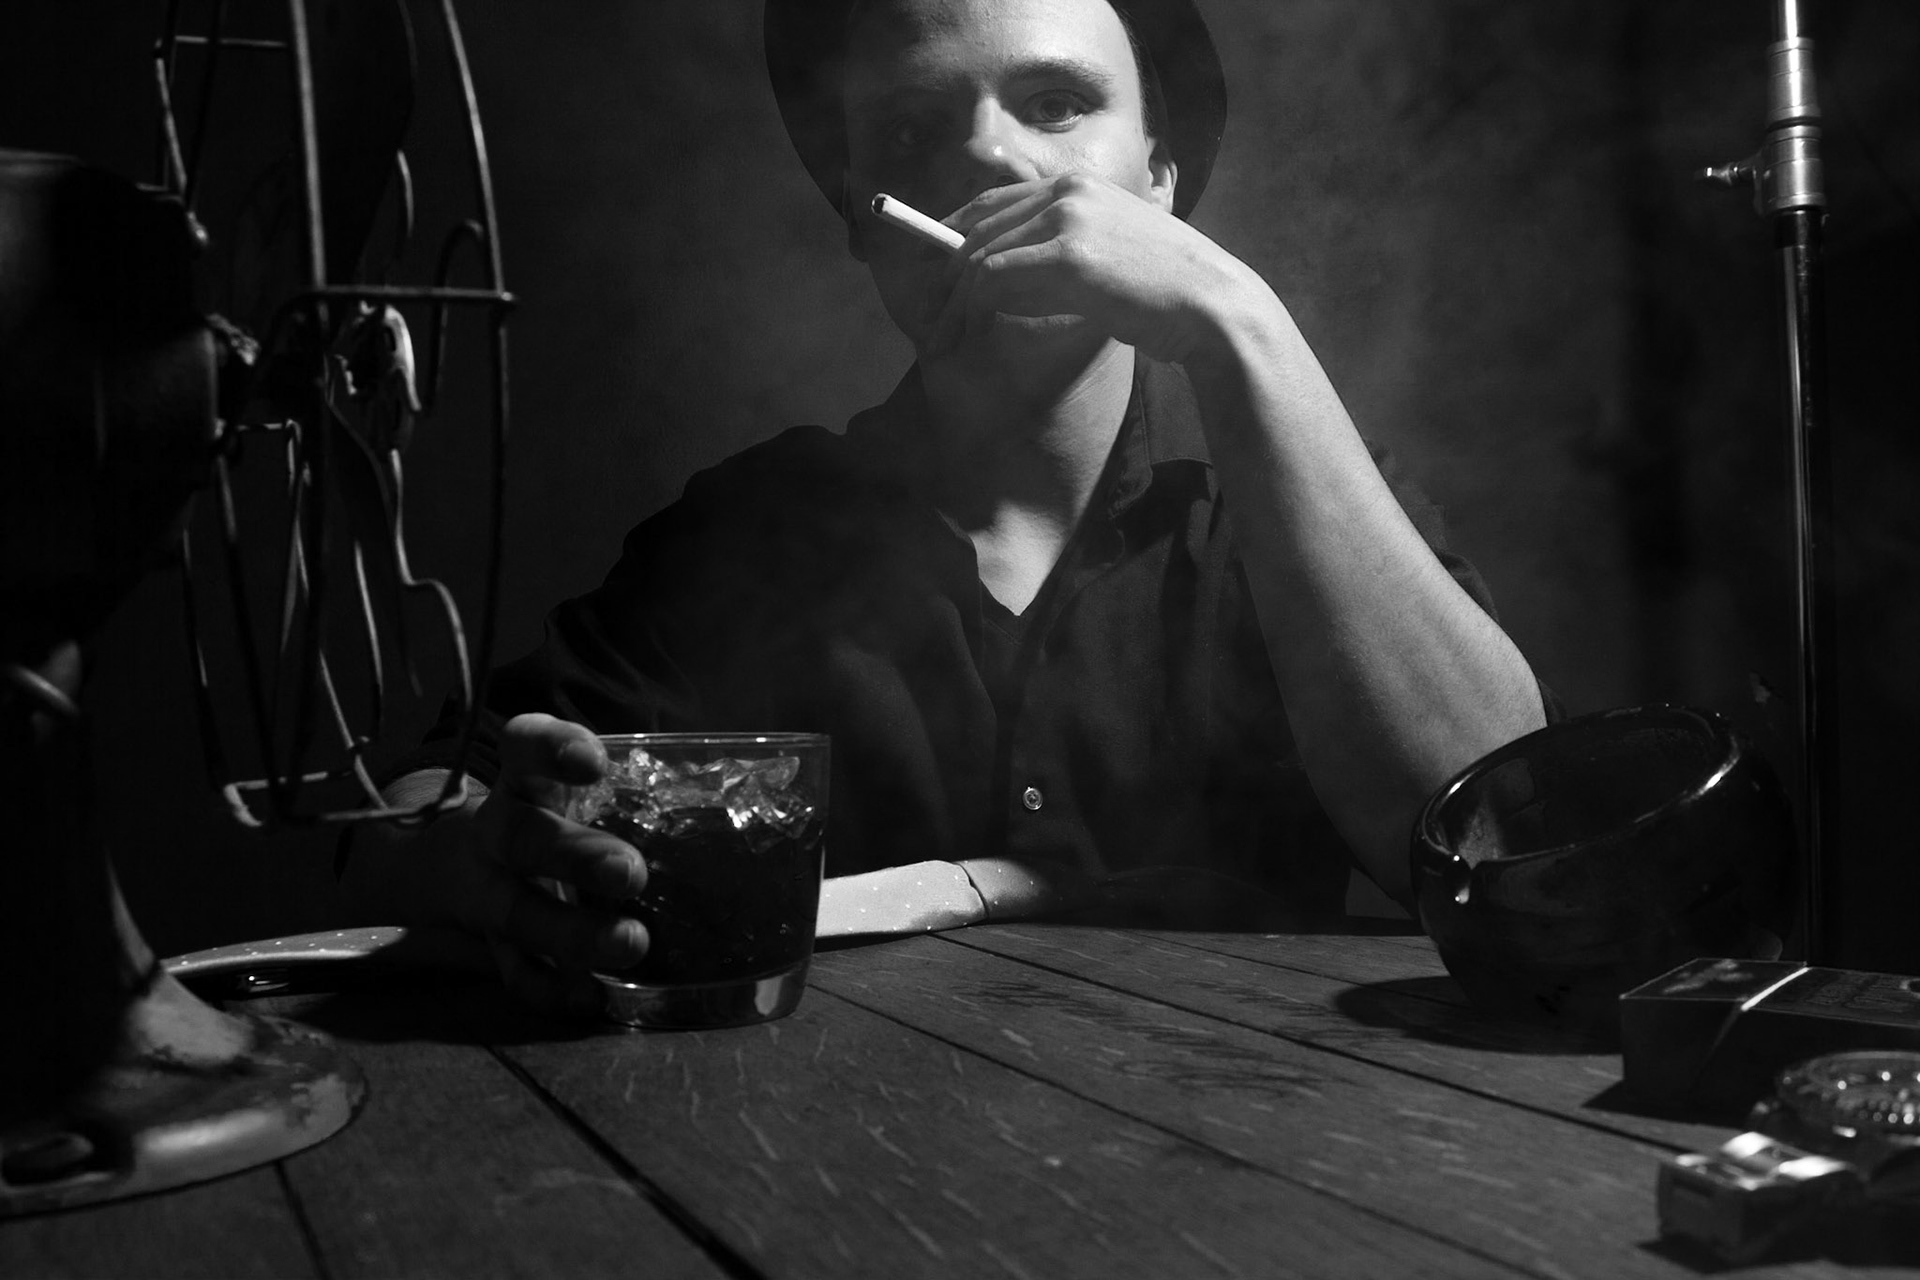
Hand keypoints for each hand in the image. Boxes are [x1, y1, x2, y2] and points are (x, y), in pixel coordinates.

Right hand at [418, 714, 648, 1013]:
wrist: (458, 865)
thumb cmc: (551, 817)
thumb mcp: (572, 790)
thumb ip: (634, 793)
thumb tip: (740, 807)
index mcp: (524, 780)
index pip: (525, 747)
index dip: (552, 749)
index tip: (593, 763)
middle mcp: (497, 832)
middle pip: (521, 837)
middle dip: (574, 856)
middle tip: (630, 872)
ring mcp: (487, 892)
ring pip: (516, 912)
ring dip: (572, 932)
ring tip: (633, 943)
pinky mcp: (492, 945)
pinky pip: (515, 973)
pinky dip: (553, 990)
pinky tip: (594, 1000)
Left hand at [925, 173, 1265, 363]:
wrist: (1212, 305)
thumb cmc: (1166, 295)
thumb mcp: (1111, 258)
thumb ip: (1062, 257)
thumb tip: (1002, 282)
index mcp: (1081, 187)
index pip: (997, 201)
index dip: (957, 231)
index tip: (937, 264)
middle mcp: (1070, 192)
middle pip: (980, 223)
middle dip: (946, 268)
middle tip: (931, 308)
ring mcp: (1069, 220)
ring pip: (983, 252)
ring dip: (956, 296)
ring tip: (943, 331)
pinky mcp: (1070, 256)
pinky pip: (998, 276)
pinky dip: (976, 305)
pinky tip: (971, 329)